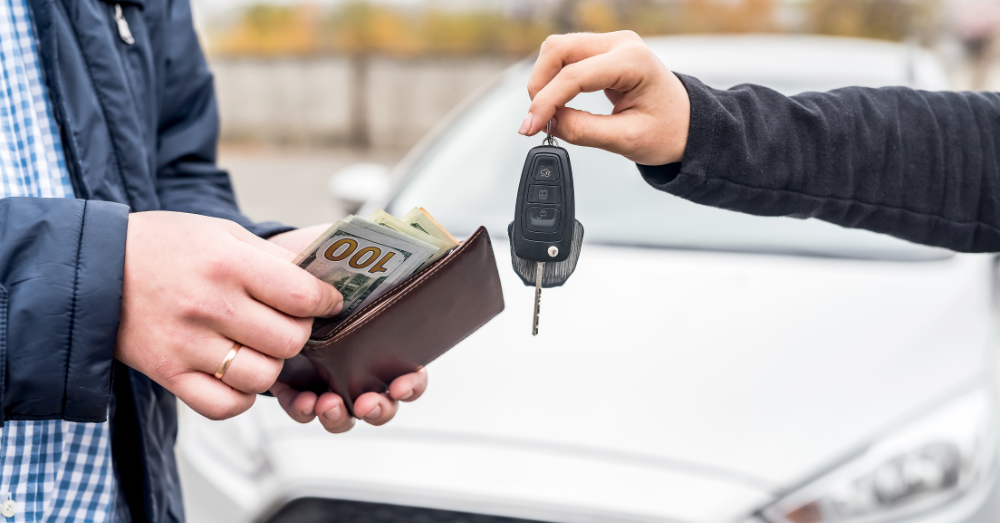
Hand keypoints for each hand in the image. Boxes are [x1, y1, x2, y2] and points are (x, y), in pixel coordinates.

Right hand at [116, 212, 343, 419]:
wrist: (93, 268)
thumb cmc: (164, 246)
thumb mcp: (221, 232)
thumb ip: (272, 256)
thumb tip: (321, 276)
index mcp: (227, 265)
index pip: (301, 295)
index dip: (325, 301)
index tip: (327, 302)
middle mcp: (209, 306)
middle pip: (289, 340)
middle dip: (300, 332)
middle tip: (288, 322)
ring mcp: (187, 345)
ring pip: (263, 376)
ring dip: (271, 364)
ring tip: (260, 347)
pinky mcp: (169, 374)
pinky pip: (225, 405)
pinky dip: (242, 396)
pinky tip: (238, 374)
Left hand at [267, 225, 430, 432]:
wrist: (279, 267)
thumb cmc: (331, 264)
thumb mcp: (367, 255)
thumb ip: (402, 255)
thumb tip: (448, 244)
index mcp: (387, 345)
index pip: (412, 375)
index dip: (412, 385)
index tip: (402, 384)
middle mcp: (363, 369)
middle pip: (383, 404)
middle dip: (379, 410)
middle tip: (367, 404)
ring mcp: (331, 380)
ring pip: (345, 415)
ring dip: (340, 417)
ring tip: (328, 405)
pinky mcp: (297, 383)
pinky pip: (304, 409)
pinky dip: (304, 410)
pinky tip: (302, 401)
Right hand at [519, 31, 690, 165]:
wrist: (688, 125)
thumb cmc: (669, 131)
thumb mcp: (627, 140)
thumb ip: (584, 131)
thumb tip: (548, 123)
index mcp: (633, 61)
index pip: (575, 75)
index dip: (546, 102)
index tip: (530, 127)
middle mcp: (622, 44)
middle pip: (559, 49)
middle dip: (540, 85)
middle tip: (536, 120)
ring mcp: (612, 44)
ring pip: (558, 49)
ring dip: (544, 80)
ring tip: (547, 113)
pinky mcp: (604, 52)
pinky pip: (567, 57)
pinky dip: (554, 79)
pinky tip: (556, 103)